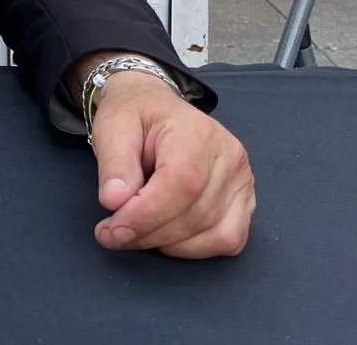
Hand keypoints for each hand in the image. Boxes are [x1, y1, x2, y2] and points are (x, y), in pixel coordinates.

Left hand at [90, 72, 255, 258]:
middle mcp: (230, 157)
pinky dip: (194, 248)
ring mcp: (242, 181)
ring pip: (213, 234)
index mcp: (198, 132)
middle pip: (196, 214)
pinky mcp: (245, 202)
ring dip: (167, 243)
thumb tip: (114, 201)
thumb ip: (114, 164)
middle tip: (111, 234)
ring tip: (134, 231)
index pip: (182, 184)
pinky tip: (165, 235)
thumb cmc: (134, 117)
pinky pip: (228, 240)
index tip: (113, 229)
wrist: (154, 108)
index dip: (147, 215)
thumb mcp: (111, 128)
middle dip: (148, 233)